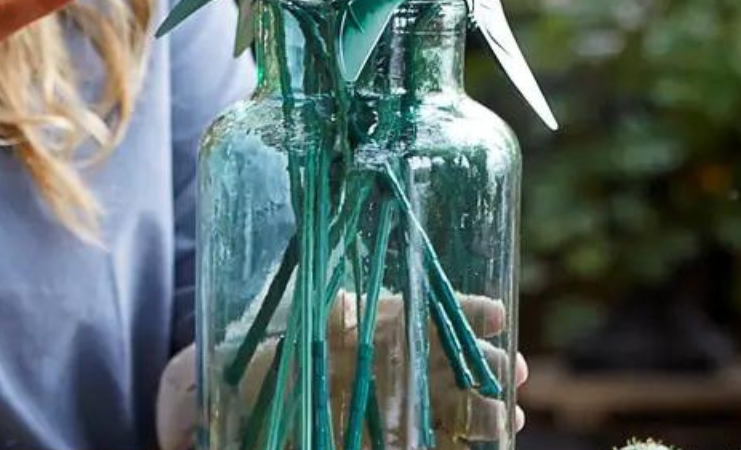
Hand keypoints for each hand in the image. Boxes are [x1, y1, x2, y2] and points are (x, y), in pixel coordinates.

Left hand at [217, 289, 526, 449]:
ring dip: (480, 410)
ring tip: (509, 418)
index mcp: (366, 326)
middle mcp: (382, 362)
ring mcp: (385, 402)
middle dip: (485, 366)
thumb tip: (345, 305)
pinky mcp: (383, 438)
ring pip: (443, 403)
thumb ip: (320, 318)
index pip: (423, 314)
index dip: (464, 313)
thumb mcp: (283, 330)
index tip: (497, 315)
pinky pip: (426, 440)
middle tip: (513, 373)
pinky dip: (455, 443)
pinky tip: (484, 446)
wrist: (227, 401)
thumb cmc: (254, 358)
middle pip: (443, 361)